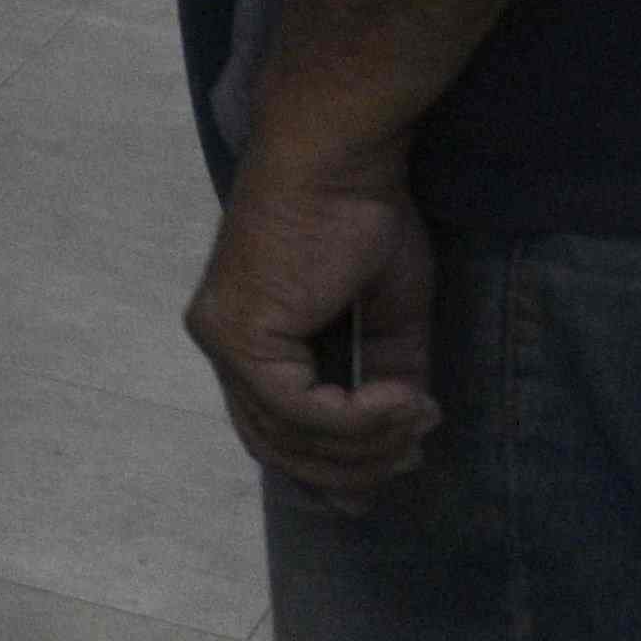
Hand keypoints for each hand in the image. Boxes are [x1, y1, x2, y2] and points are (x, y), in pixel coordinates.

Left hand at [190, 153, 441, 503]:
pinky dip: (357, 418)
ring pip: (289, 436)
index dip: (326, 467)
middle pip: (276, 445)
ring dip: (364, 445)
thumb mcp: (386, 314)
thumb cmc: (362, 217)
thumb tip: (403, 434)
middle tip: (412, 455)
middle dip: (350, 468)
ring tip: (417, 424)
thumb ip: (385, 375)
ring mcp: (224, 341)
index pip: (272, 428)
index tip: (382, 483)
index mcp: (248, 335)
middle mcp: (223, 343)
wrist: (341, 158)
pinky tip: (400, 402)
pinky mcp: (240, 336)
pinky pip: (299, 410)